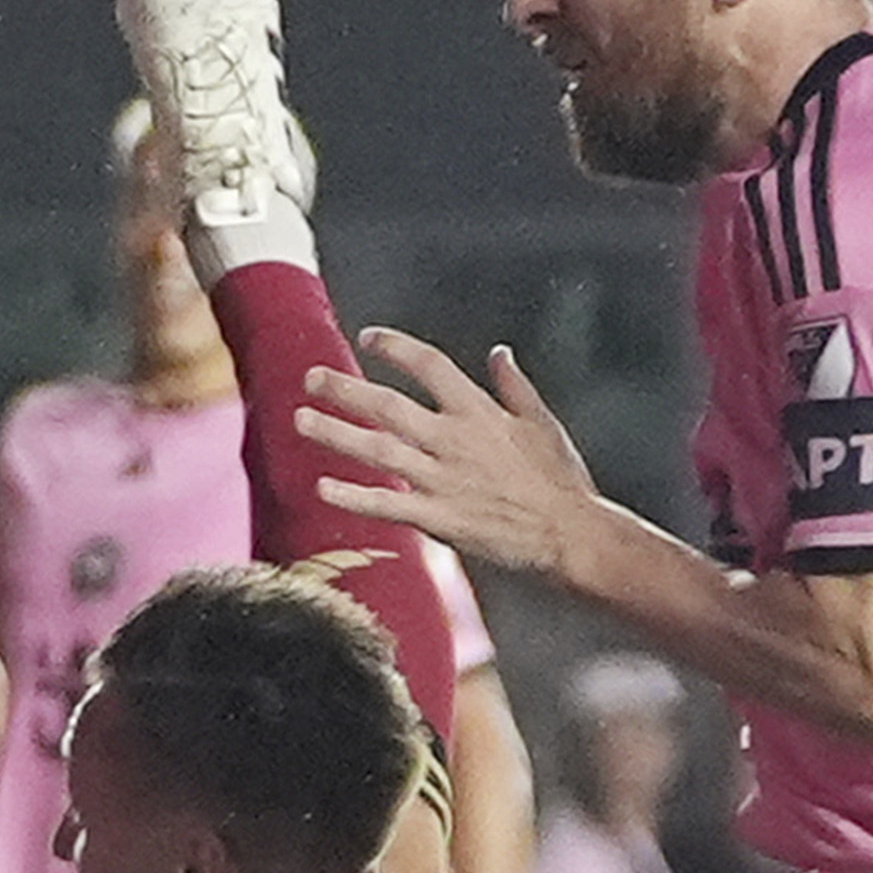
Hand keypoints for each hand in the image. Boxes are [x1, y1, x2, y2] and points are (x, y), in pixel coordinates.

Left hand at [301, 332, 599, 582]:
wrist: (571, 534)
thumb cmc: (561, 481)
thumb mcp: (542, 422)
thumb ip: (514, 385)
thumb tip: (498, 352)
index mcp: (479, 411)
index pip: (428, 364)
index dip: (394, 347)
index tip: (368, 338)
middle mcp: (453, 439)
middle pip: (387, 405)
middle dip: (345, 389)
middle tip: (311, 377)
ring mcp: (442, 479)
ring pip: (377, 450)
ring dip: (335, 433)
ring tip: (302, 419)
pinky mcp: (440, 518)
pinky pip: (387, 504)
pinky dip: (353, 496)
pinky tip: (323, 487)